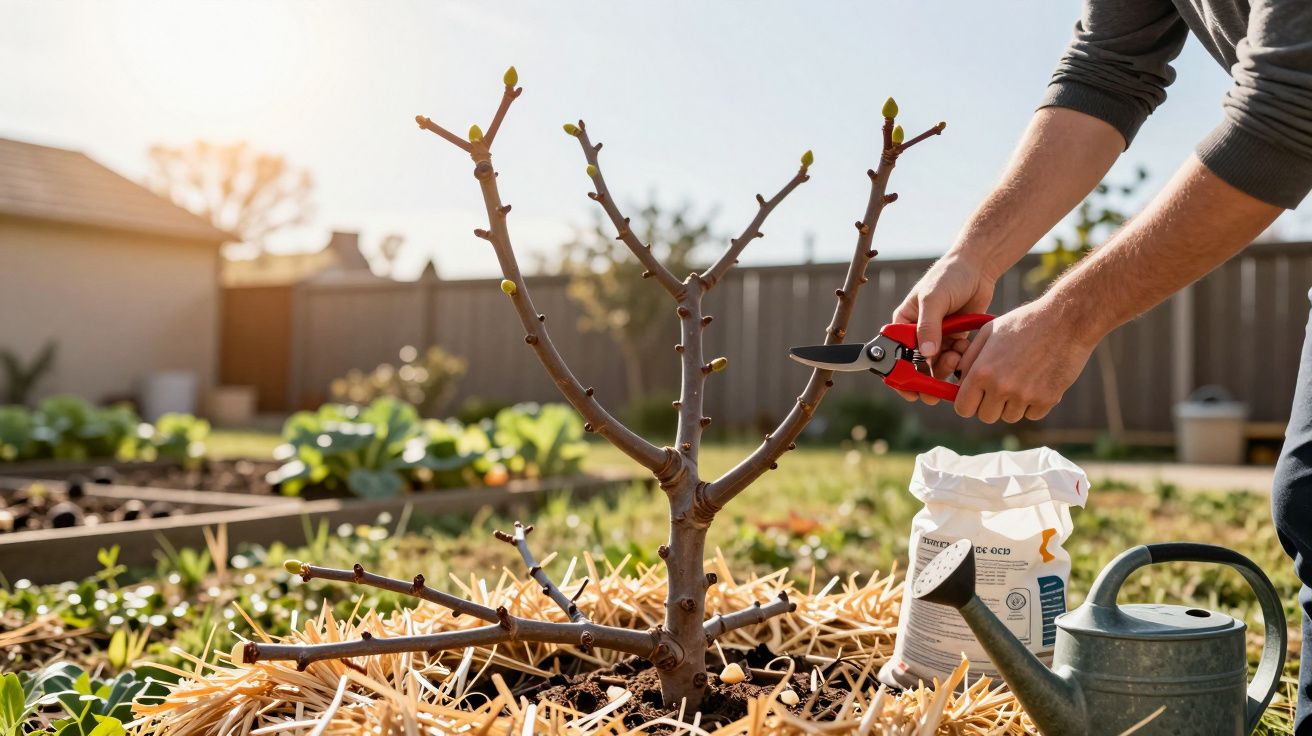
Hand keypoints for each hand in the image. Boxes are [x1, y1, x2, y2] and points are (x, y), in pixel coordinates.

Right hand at [891, 251, 995, 404]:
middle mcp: (917, 334)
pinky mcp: (954, 340)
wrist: (977, 268)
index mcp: (903, 323)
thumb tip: (924, 354)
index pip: (893, 353)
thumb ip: (928, 327)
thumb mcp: (933, 299)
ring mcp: (937, 338)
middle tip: (932, 390)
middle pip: (914, 367)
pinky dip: (960, 359)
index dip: (897, 374)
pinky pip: (954, 359)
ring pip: (936, 366)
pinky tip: (965, 346)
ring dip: (945, 367)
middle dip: (924, 380)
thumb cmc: (949, 276)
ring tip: (955, 355)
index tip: (908, 388)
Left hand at [954, 300, 1096, 422]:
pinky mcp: (1047, 400)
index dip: (967, 403)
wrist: (1066, 320)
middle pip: (986, 416)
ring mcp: (1025, 396)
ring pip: (1010, 417)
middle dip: (989, 405)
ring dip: (1012, 404)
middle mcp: (1001, 387)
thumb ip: (969, 360)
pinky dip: (1033, 404)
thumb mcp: (988, 333)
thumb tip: (959, 382)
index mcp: (982, 371)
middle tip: (999, 387)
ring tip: (1021, 379)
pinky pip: (1032, 414)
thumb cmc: (1024, 323)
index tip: (975, 396)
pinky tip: (1038, 381)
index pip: (963, 408)